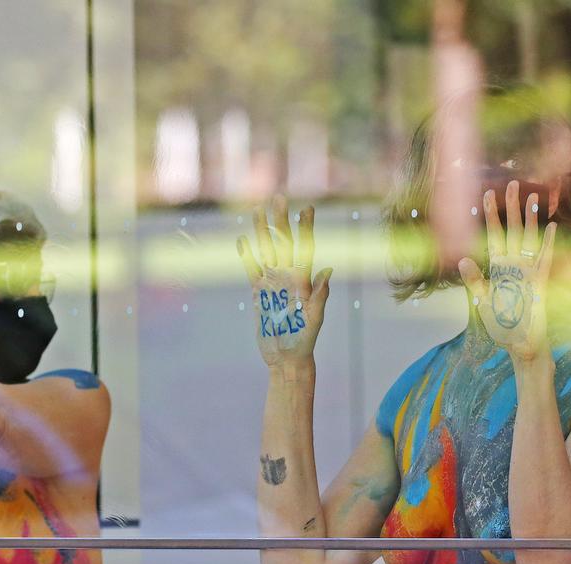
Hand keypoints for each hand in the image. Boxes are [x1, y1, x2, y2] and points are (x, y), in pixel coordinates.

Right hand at [236, 195, 332, 367]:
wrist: (286, 358)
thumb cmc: (304, 341)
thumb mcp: (314, 320)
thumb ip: (319, 296)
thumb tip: (328, 271)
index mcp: (303, 281)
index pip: (305, 249)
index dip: (306, 229)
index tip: (308, 209)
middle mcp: (288, 277)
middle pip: (283, 244)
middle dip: (281, 221)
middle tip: (279, 197)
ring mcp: (272, 284)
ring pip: (265, 251)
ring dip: (262, 231)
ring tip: (257, 210)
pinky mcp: (258, 293)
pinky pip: (251, 269)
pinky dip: (247, 255)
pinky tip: (243, 240)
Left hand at [458, 181, 555, 362]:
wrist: (522, 347)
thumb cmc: (503, 328)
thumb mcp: (484, 303)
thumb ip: (475, 281)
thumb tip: (463, 259)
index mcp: (498, 270)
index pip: (493, 236)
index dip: (489, 216)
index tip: (484, 194)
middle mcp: (514, 267)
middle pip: (512, 231)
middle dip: (510, 208)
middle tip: (511, 182)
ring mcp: (529, 273)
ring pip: (530, 239)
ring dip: (531, 219)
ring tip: (533, 196)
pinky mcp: (541, 285)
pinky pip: (545, 260)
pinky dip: (548, 244)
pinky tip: (551, 227)